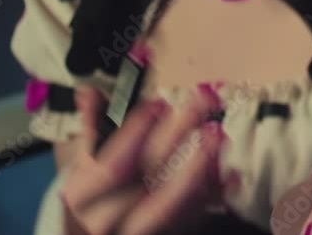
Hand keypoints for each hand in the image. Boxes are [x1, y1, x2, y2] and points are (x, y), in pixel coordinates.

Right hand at [59, 86, 228, 234]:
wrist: (95, 232)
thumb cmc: (93, 191)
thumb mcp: (86, 160)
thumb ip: (93, 125)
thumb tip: (89, 91)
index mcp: (83, 195)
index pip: (111, 167)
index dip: (133, 135)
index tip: (156, 106)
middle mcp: (109, 218)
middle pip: (146, 181)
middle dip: (174, 142)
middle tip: (199, 106)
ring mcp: (138, 230)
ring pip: (173, 204)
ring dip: (198, 169)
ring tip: (218, 137)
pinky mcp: (165, 234)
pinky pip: (191, 219)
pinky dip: (210, 195)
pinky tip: (228, 174)